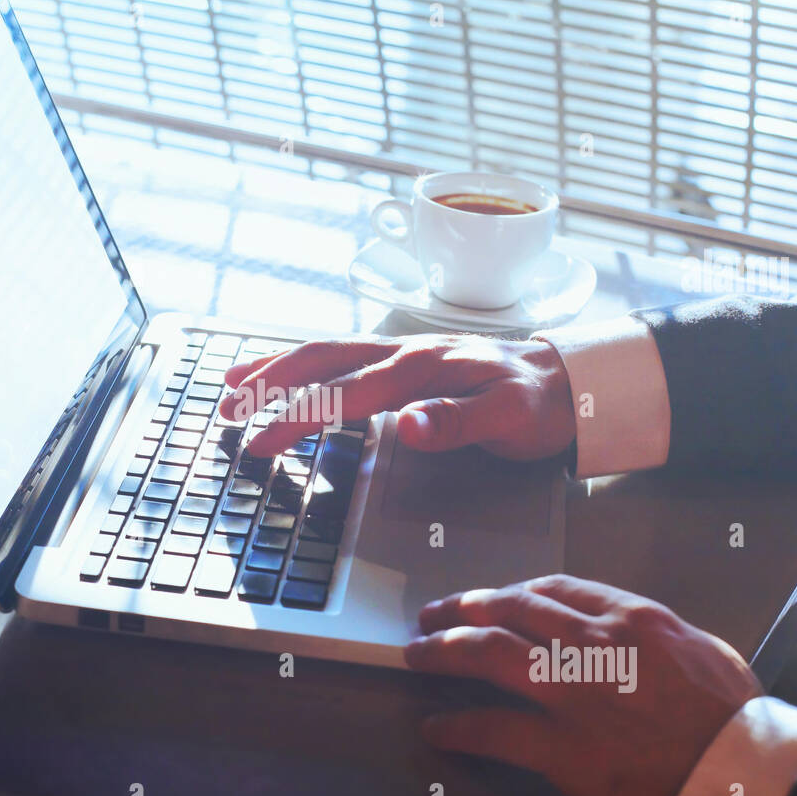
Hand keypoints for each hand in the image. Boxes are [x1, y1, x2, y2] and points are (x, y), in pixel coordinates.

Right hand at [220, 334, 575, 458]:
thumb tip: (408, 424)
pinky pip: (342, 355)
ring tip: (232, 384)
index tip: (260, 443)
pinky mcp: (405, 359)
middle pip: (320, 361)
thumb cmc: (540, 405)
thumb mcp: (511, 419)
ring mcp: (402, 352)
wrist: (570, 381)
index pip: (344, 394)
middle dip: (268, 386)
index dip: (297, 419)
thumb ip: (458, 422)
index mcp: (422, 368)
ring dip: (276, 367)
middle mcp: (404, 352)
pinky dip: (305, 362)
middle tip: (226, 412)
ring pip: (325, 352)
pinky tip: (286, 371)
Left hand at [405, 575, 762, 795]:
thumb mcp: (706, 652)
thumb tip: (632, 632)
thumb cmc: (739, 722)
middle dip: (464, 607)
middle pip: (509, 609)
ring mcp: (573, 693)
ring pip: (488, 652)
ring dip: (444, 649)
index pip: (555, 588)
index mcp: (632, 618)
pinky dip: (457, 726)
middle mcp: (594, 643)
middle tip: (435, 613)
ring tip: (418, 653)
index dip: (511, 590)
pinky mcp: (562, 747)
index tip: (492, 597)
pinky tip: (437, 727)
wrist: (746, 778)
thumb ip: (657, 635)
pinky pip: (492, 729)